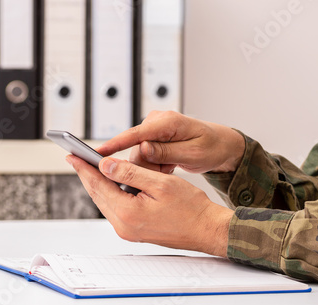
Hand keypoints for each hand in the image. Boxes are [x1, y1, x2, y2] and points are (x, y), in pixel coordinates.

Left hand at [66, 154, 231, 256]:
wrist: (207, 230)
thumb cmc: (190, 208)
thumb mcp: (160, 184)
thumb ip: (130, 173)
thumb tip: (105, 165)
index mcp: (128, 213)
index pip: (98, 185)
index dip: (84, 168)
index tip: (72, 155)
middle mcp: (123, 226)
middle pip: (98, 195)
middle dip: (86, 175)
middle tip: (75, 159)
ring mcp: (128, 231)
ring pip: (105, 202)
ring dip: (98, 184)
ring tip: (89, 167)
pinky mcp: (134, 231)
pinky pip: (115, 209)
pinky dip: (110, 194)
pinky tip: (110, 183)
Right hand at [97, 111, 244, 173]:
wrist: (220, 144)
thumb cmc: (211, 147)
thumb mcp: (193, 153)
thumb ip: (167, 151)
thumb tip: (143, 148)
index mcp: (167, 122)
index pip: (135, 134)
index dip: (115, 145)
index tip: (97, 154)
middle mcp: (156, 122)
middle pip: (135, 149)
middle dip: (147, 166)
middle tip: (168, 170)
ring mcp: (153, 129)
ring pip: (139, 156)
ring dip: (153, 167)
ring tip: (172, 167)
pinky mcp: (153, 137)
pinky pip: (144, 156)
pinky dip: (155, 165)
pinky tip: (168, 165)